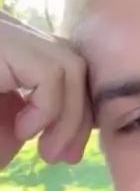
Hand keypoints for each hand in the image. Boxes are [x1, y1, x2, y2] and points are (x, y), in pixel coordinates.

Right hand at [0, 11, 91, 170]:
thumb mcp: (5, 129)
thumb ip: (41, 121)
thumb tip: (75, 138)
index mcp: (15, 55)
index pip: (71, 70)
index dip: (80, 111)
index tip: (69, 152)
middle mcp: (13, 36)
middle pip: (77, 65)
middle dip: (81, 117)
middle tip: (64, 156)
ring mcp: (7, 34)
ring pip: (71, 66)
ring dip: (69, 118)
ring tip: (46, 151)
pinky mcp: (3, 43)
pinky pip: (51, 72)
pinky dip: (48, 109)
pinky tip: (23, 131)